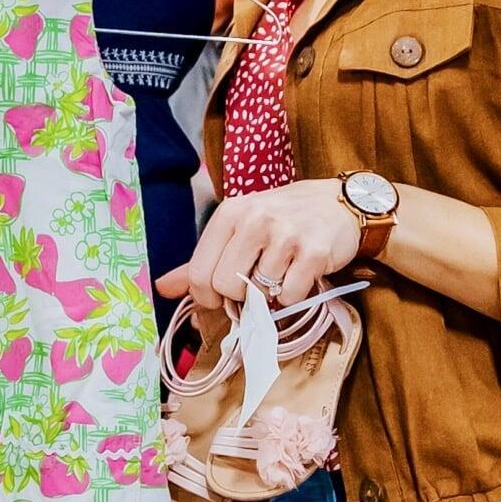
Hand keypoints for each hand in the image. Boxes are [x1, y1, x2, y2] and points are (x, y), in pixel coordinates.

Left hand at [157, 179, 360, 309]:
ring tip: (282, 271)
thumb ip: (200, 260)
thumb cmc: (282, 219)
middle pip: (226, 287)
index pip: (199, 272)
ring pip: (260, 294)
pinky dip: (294, 294)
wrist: (338, 204)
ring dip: (270, 294)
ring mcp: (286, 235)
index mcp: (229, 212)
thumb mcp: (238, 228)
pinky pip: (290, 296)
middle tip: (255, 284)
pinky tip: (301, 273)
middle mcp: (255, 219)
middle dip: (239, 297)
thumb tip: (162, 288)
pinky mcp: (314, 253)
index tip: (220, 297)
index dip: (206, 297)